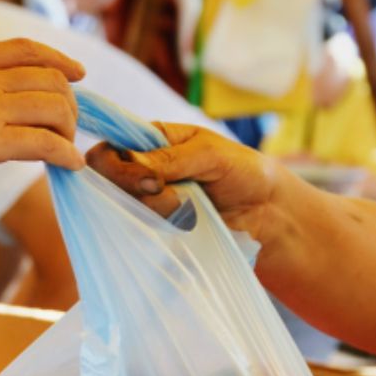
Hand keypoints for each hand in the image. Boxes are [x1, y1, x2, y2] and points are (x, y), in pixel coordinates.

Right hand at [0, 39, 85, 185]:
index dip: (56, 59)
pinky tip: (72, 166)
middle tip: (70, 126)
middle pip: (48, 78)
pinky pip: (42, 143)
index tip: (76, 72)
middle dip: (68, 102)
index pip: (21, 49)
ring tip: (68, 148)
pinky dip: (65, 154)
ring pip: (52, 107)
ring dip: (69, 130)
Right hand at [84, 123, 298, 244]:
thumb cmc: (243, 172)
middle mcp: (142, 172)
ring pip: (126, 209)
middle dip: (135, 188)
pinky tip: (184, 224)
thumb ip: (171, 158)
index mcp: (151, 142)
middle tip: (165, 191)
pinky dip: (160, 229)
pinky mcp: (159, 230)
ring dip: (156, 210)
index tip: (149, 179)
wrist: (267, 214)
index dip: (115, 165)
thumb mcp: (210, 154)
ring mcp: (148, 203)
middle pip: (108, 183)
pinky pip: (142, 233)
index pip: (108, 151)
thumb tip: (134, 165)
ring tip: (188, 209)